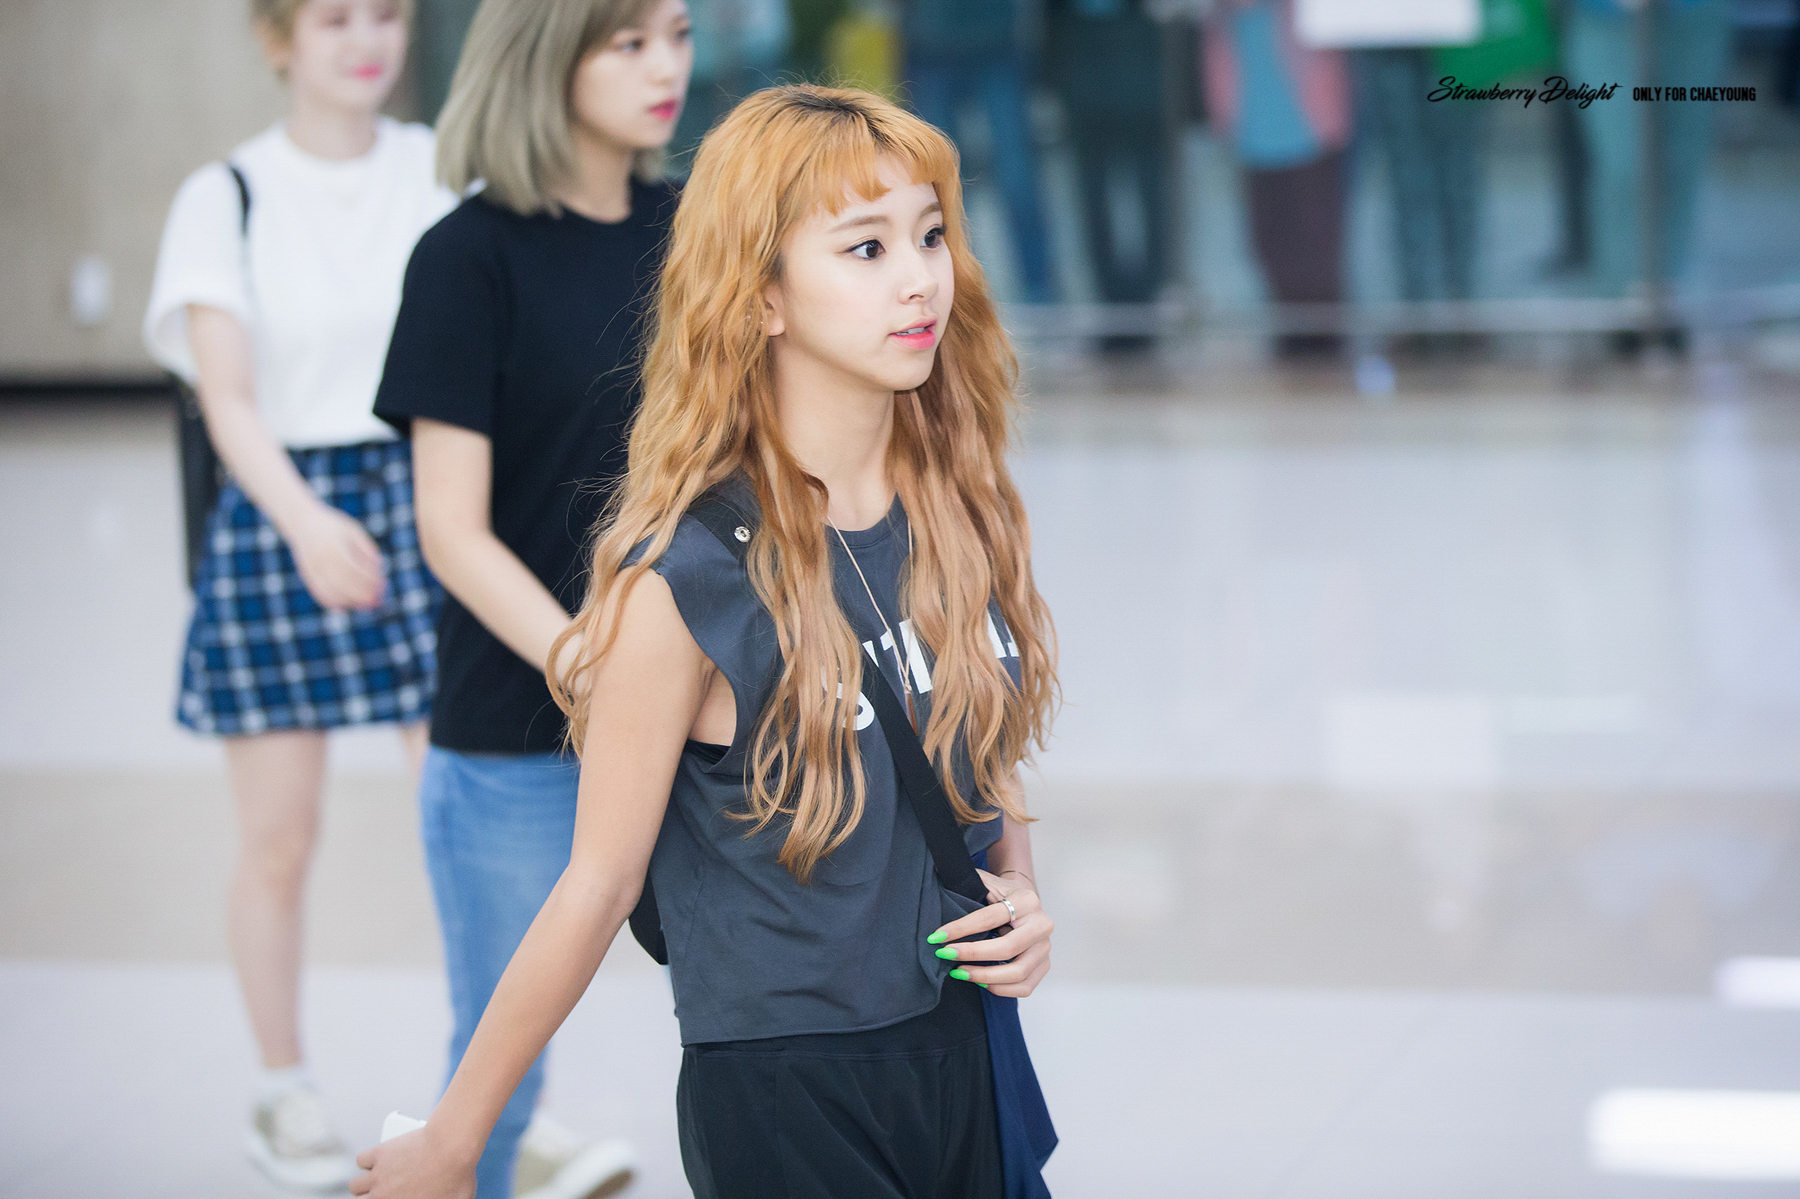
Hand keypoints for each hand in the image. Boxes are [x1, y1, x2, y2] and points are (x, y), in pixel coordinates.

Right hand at [286, 502, 385, 611]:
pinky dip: (333, 603)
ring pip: (330, 591)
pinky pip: (319, 593)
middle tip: (377, 601)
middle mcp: (320, 558)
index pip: (354, 568)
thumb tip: (379, 568)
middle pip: (343, 582)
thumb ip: (367, 548)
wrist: (302, 521)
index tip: (383, 586)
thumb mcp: (353, 530)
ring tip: (365, 606)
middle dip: (362, 594)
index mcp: (334, 545)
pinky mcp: (307, 575)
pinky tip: (346, 607)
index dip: (369, 580)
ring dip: (349, 602)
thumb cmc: (334, 525)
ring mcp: (311, 568)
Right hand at [351, 1126, 475, 1198]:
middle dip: (368, 1198)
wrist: (452, 1147)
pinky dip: (368, 1160)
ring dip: (364, 1183)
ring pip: (356, 1185)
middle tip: (379, 1194)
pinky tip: (376, 1159)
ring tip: (374, 1180)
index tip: (387, 1198)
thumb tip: (438, 1196)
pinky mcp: (378, 1155)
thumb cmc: (459, 1175)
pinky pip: (361, 1161)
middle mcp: (382, 1198)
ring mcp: (378, 1177)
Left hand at [927, 868, 1052, 997]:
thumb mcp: (987, 882)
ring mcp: (1045, 947)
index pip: (990, 917)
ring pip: (1017, 972)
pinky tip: (979, 981)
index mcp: (1026, 900)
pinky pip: (1024, 987)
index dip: (961, 928)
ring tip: (959, 972)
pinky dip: (999, 988)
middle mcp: (1041, 924)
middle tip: (945, 956)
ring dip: (984, 976)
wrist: (1026, 903)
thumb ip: (967, 880)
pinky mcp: (1044, 965)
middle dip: (972, 955)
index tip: (936, 937)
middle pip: (1007, 948)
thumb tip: (936, 871)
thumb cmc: (1002, 895)